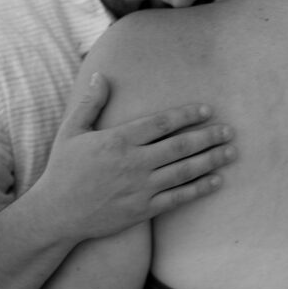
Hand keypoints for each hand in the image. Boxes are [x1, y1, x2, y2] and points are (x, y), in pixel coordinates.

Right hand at [34, 72, 235, 240]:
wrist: (57, 213)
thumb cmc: (63, 169)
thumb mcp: (71, 131)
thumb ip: (90, 103)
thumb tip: (101, 75)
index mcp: (118, 140)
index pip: (161, 123)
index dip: (186, 115)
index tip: (206, 110)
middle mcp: (133, 163)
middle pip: (180, 146)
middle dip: (208, 136)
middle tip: (229, 130)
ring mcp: (140, 188)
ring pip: (184, 171)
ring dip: (211, 160)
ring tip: (230, 152)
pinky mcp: (142, 210)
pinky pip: (178, 198)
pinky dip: (199, 189)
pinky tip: (216, 181)